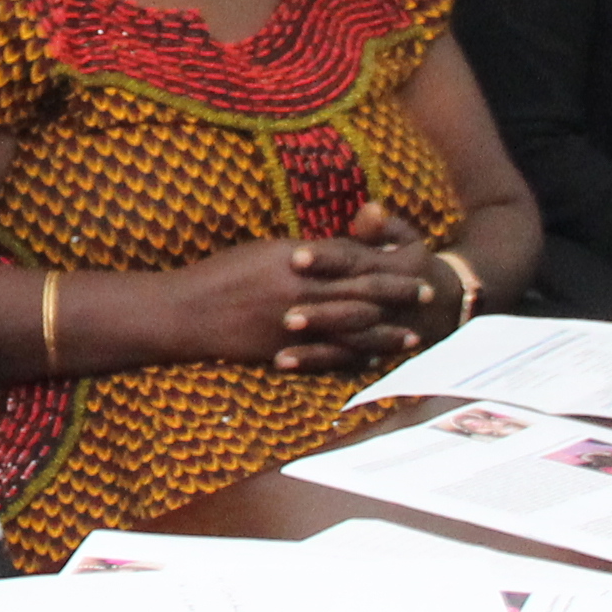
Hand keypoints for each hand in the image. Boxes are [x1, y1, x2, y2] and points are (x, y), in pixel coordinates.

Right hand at [159, 229, 431, 371]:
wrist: (184, 312)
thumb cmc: (220, 275)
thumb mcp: (264, 251)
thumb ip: (304, 253)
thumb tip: (338, 251)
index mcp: (297, 261)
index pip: (353, 258)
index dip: (385, 260)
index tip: (411, 258)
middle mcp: (302, 292)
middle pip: (361, 293)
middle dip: (398, 294)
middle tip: (428, 293)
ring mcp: (294, 325)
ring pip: (352, 330)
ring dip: (385, 333)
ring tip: (412, 336)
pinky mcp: (284, 352)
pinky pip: (328, 358)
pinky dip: (353, 359)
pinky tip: (372, 361)